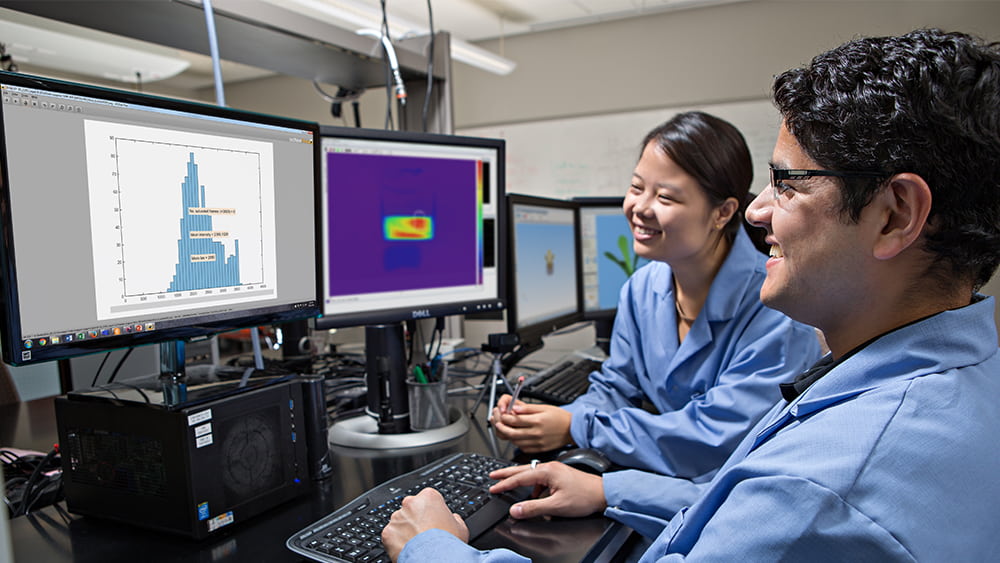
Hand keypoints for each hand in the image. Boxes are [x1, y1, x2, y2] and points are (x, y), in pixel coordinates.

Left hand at [382, 488, 468, 561]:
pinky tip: (407, 549)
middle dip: (416, 519)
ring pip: (400, 522)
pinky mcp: (387, 532)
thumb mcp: (460, 526)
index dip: (431, 512)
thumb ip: (453, 518)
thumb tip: (452, 519)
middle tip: (424, 533)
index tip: (434, 521)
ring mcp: (397, 517)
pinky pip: (391, 536)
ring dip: (405, 530)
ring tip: (416, 544)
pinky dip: (396, 542)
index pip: (428, 499)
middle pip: (411, 509)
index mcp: (428, 497)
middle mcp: (410, 503)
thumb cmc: (447, 542)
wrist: (434, 558)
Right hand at [489, 461, 605, 518]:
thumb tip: (516, 510)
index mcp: (547, 471)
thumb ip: (533, 508)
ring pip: (531, 473)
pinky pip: (540, 478)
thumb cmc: (584, 497)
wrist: (603, 493)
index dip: (505, 484)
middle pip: (522, 469)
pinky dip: (532, 484)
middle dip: (506, 473)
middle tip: (492, 476)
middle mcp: (550, 467)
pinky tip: (532, 494)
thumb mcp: (556, 506)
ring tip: (508, 485)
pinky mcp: (560, 475)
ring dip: (519, 479)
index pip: (519, 477)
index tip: (494, 488)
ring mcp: (555, 470)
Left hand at [490, 400, 573, 452]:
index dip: (504, 416)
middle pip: (511, 433)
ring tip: (506, 428)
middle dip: (501, 427)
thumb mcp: (543, 407)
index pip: (513, 420)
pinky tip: (516, 436)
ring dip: (507, 435)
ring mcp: (536, 443)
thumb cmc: (559, 418)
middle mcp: (536, 433)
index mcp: (537, 421)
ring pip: (514, 441)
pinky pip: (522, 448)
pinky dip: (516, 442)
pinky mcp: (538, 450)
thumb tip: (514, 408)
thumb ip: (527, 408)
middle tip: (498, 422)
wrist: (572, 429)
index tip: (502, 413)